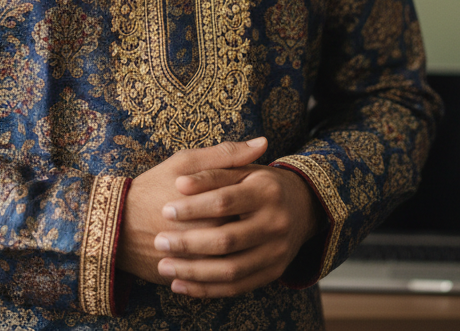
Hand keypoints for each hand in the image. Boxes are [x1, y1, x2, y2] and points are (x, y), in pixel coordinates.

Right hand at [116, 138, 269, 283]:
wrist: (116, 224)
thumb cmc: (152, 187)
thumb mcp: (185, 161)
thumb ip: (226, 154)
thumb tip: (263, 143)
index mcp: (217, 203)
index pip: (251, 204)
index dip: (251, 200)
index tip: (242, 196)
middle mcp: (213, 234)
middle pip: (244, 233)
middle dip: (244, 226)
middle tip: (230, 216)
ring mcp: (201, 260)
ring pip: (232, 260)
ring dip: (235, 251)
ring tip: (220, 235)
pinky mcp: (191, 278)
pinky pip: (214, 281)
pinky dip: (218, 272)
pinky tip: (214, 257)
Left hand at [153, 160, 321, 297]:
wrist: (300, 206)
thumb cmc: (258, 183)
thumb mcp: (241, 169)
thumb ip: (212, 172)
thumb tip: (180, 183)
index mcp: (267, 190)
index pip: (224, 201)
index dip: (193, 207)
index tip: (165, 210)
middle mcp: (276, 223)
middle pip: (227, 239)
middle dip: (189, 243)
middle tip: (159, 241)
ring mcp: (277, 252)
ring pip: (230, 270)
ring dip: (193, 272)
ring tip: (164, 265)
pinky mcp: (273, 272)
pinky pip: (237, 287)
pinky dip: (206, 289)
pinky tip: (180, 284)